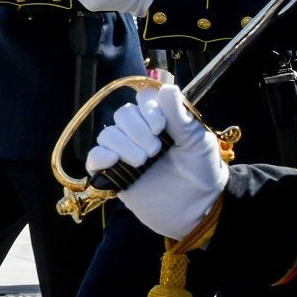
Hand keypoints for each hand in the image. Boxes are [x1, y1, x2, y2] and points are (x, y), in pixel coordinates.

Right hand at [87, 85, 227, 238]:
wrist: (198, 208)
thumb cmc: (202, 171)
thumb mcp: (197, 141)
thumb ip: (179, 116)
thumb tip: (167, 88)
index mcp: (161, 120)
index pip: (143, 99)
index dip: (148, 109)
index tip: (161, 128)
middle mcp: (140, 132)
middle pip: (123, 114)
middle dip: (137, 130)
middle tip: (156, 151)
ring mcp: (125, 152)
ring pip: (108, 134)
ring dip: (123, 145)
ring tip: (143, 162)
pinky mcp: (114, 173)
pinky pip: (94, 157)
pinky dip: (100, 156)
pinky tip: (114, 161)